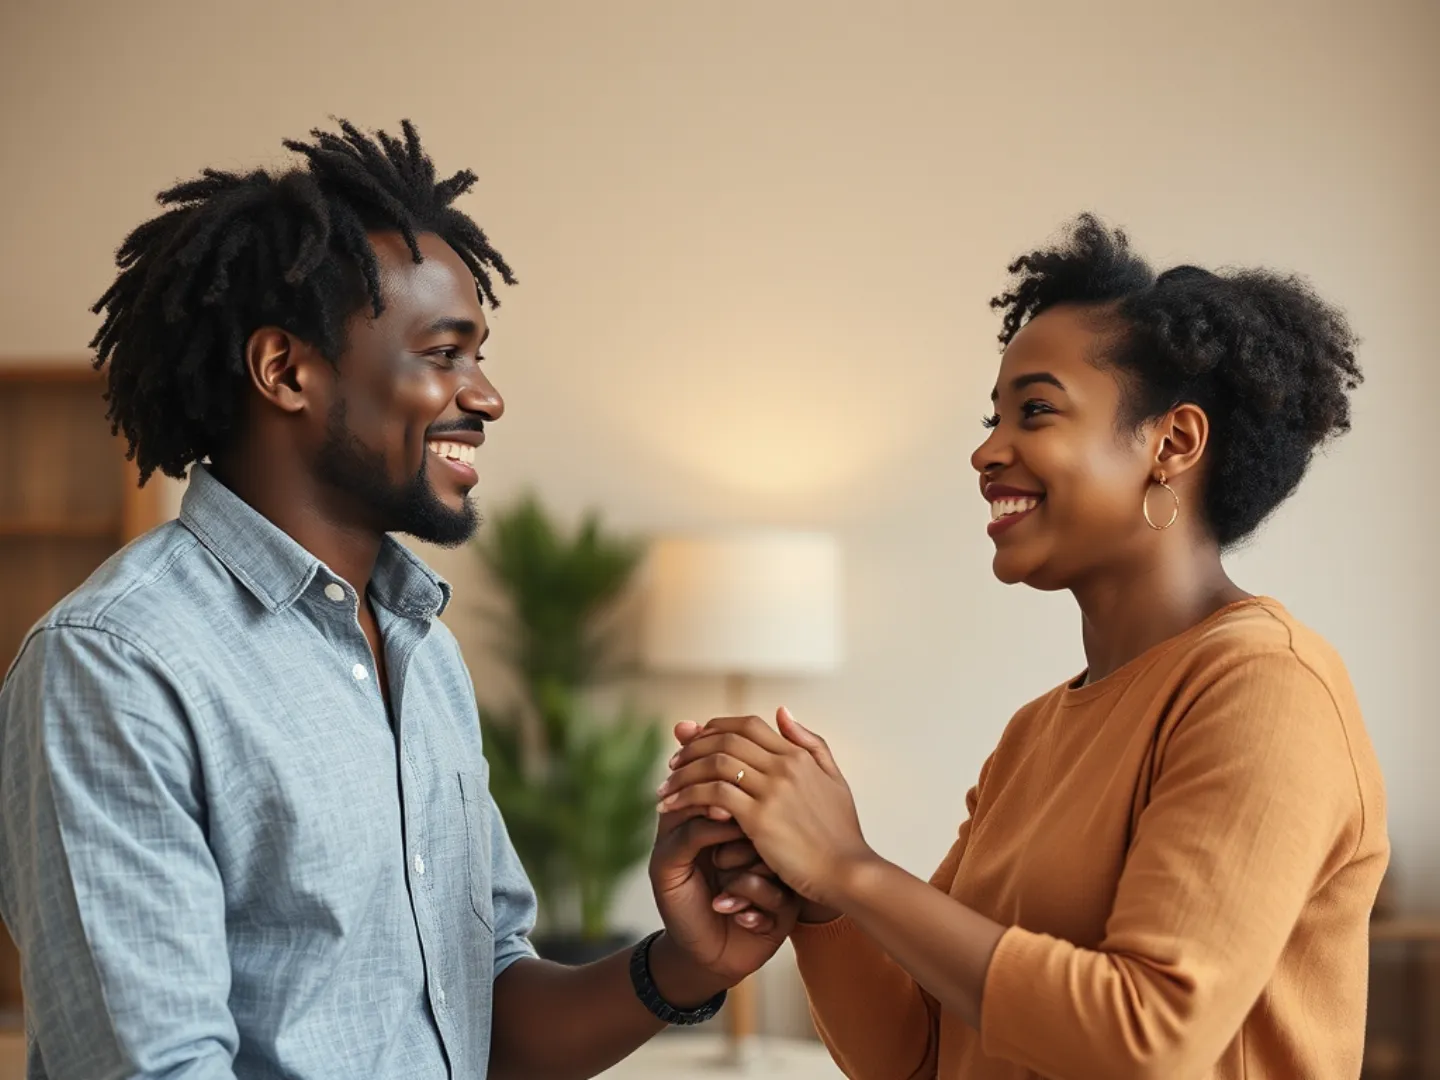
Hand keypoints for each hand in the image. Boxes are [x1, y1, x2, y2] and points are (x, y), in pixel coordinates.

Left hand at [648, 809, 799, 995]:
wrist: (696, 956)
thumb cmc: (681, 901)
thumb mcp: (669, 861)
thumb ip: (688, 829)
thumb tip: (721, 807)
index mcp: (727, 823)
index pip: (731, 798)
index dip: (716, 817)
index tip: (705, 840)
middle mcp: (756, 842)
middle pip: (757, 826)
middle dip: (729, 852)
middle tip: (716, 867)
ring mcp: (775, 871)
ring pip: (771, 859)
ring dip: (739, 885)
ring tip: (720, 902)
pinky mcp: (787, 902)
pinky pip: (776, 894)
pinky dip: (747, 909)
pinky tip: (738, 919)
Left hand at [658, 708, 873, 909]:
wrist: (849, 873)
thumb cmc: (841, 834)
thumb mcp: (833, 779)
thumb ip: (810, 743)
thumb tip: (782, 711)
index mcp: (799, 755)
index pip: (747, 725)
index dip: (715, 728)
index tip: (694, 742)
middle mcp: (784, 765)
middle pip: (725, 740)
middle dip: (692, 748)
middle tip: (672, 763)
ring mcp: (772, 790)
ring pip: (714, 764)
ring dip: (683, 773)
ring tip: (665, 788)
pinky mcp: (760, 818)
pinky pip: (713, 795)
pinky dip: (688, 796)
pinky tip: (672, 808)